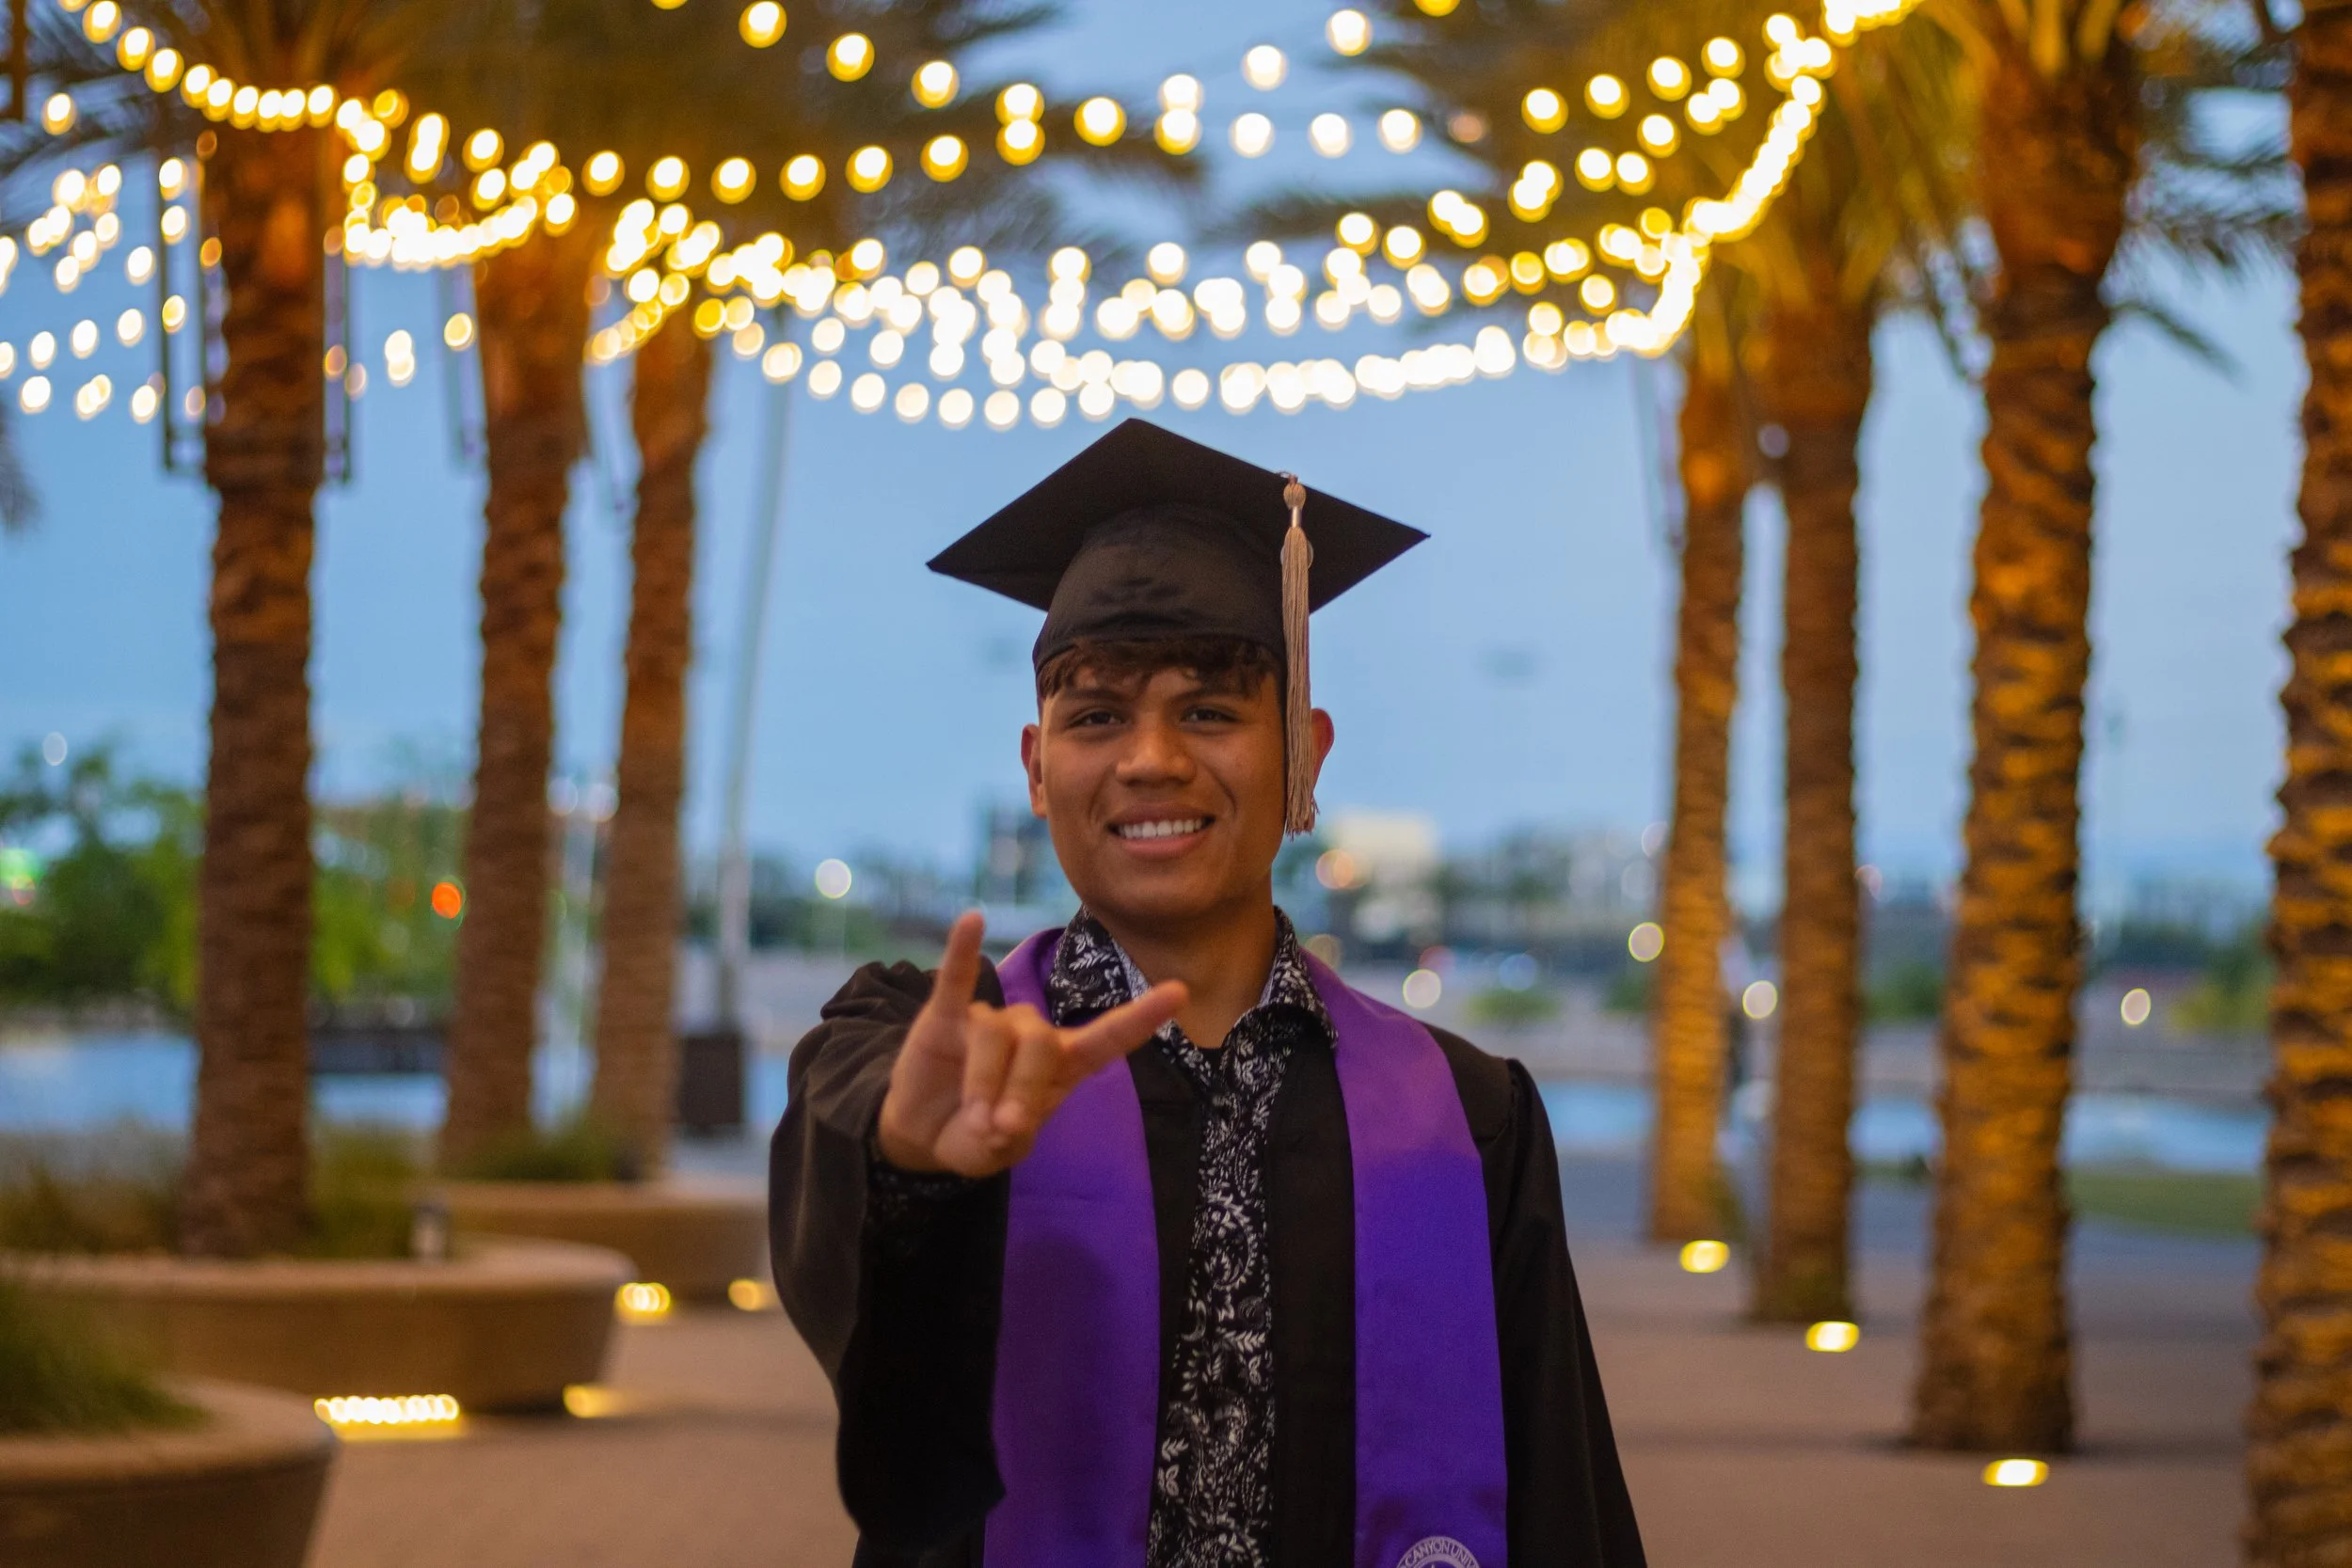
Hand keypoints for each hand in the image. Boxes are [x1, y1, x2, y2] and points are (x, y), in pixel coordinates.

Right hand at [874, 911, 1185, 1177]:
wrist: (922, 1134)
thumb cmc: (975, 1135)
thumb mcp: (998, 1149)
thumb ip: (1007, 1137)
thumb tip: (1001, 1120)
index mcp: (1061, 1065)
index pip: (1108, 1038)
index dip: (1140, 1018)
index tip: (1179, 991)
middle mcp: (1031, 1034)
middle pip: (1041, 1044)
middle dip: (1022, 1090)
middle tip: (999, 1129)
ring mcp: (989, 1021)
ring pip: (995, 1036)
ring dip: (984, 1083)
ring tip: (973, 1119)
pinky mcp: (946, 1014)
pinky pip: (956, 978)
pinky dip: (962, 951)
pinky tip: (971, 921)